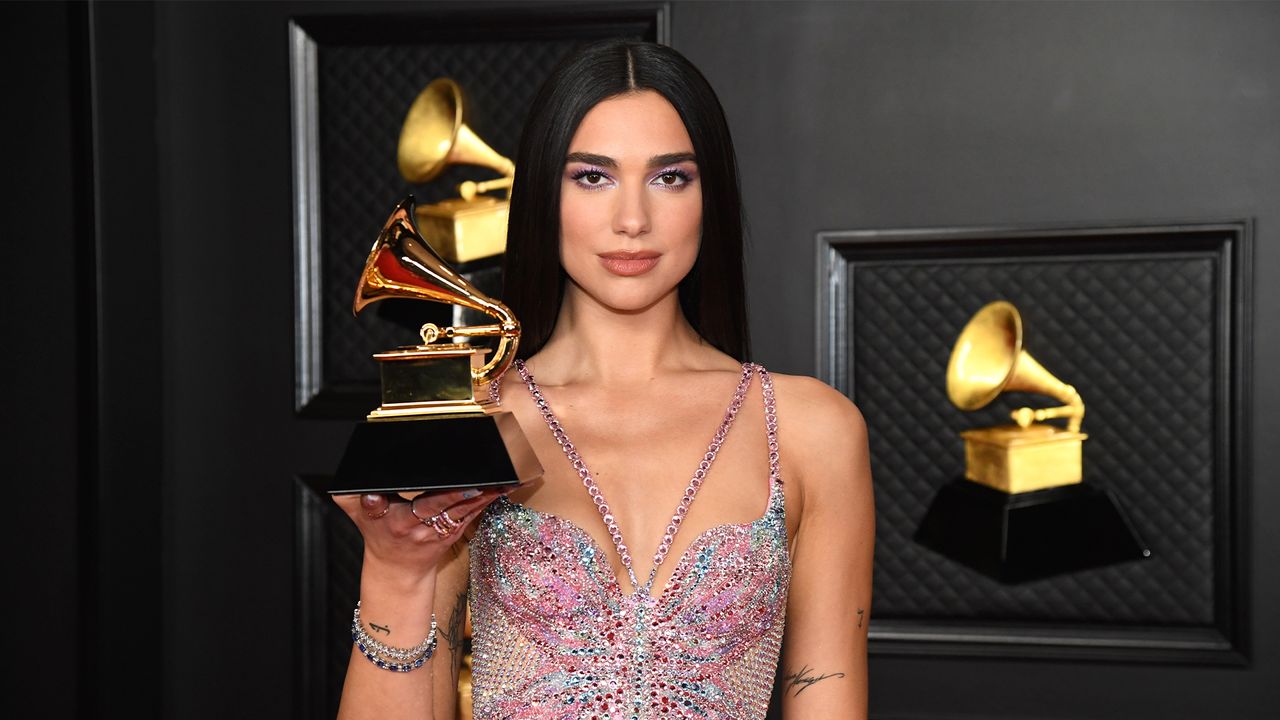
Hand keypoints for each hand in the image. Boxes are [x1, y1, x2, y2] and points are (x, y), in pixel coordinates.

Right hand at [333, 487, 506, 583]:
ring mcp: (438, 531)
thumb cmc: (379, 535)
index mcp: (391, 520)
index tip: (389, 494)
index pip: (389, 508)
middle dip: (453, 496)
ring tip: (500, 481)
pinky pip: (472, 514)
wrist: (398, 570)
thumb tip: (350, 470)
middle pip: (434, 508)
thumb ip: (350, 496)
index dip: (388, 501)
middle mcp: (415, 526)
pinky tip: (504, 487)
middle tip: (472, 484)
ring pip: (460, 511)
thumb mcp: (358, 515)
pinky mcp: (455, 532)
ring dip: (481, 497)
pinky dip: (488, 501)